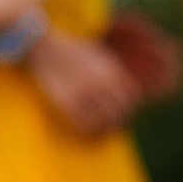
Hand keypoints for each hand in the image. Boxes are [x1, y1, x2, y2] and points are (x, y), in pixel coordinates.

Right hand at [24, 30, 138, 134]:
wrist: (48, 51)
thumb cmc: (77, 54)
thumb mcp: (103, 58)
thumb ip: (119, 74)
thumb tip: (134, 93)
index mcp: (110, 74)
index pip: (131, 101)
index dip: (130, 110)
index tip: (125, 114)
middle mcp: (99, 85)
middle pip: (118, 114)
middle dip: (119, 121)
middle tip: (114, 124)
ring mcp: (83, 95)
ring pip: (102, 122)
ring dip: (105, 128)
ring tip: (103, 128)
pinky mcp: (67, 104)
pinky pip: (84, 125)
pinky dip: (90, 130)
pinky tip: (90, 129)